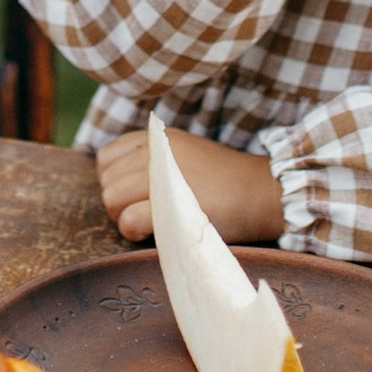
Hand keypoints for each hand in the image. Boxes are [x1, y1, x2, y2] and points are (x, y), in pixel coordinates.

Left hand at [97, 125, 281, 248]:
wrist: (264, 192)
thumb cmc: (227, 182)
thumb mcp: (187, 156)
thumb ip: (154, 163)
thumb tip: (119, 188)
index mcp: (158, 137)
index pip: (107, 157)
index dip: (114, 182)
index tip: (133, 198)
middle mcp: (156, 149)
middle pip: (107, 182)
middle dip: (117, 205)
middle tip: (141, 217)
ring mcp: (162, 173)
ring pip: (113, 198)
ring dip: (124, 218)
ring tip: (147, 225)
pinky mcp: (171, 202)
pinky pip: (130, 218)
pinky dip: (134, 230)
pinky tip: (151, 234)